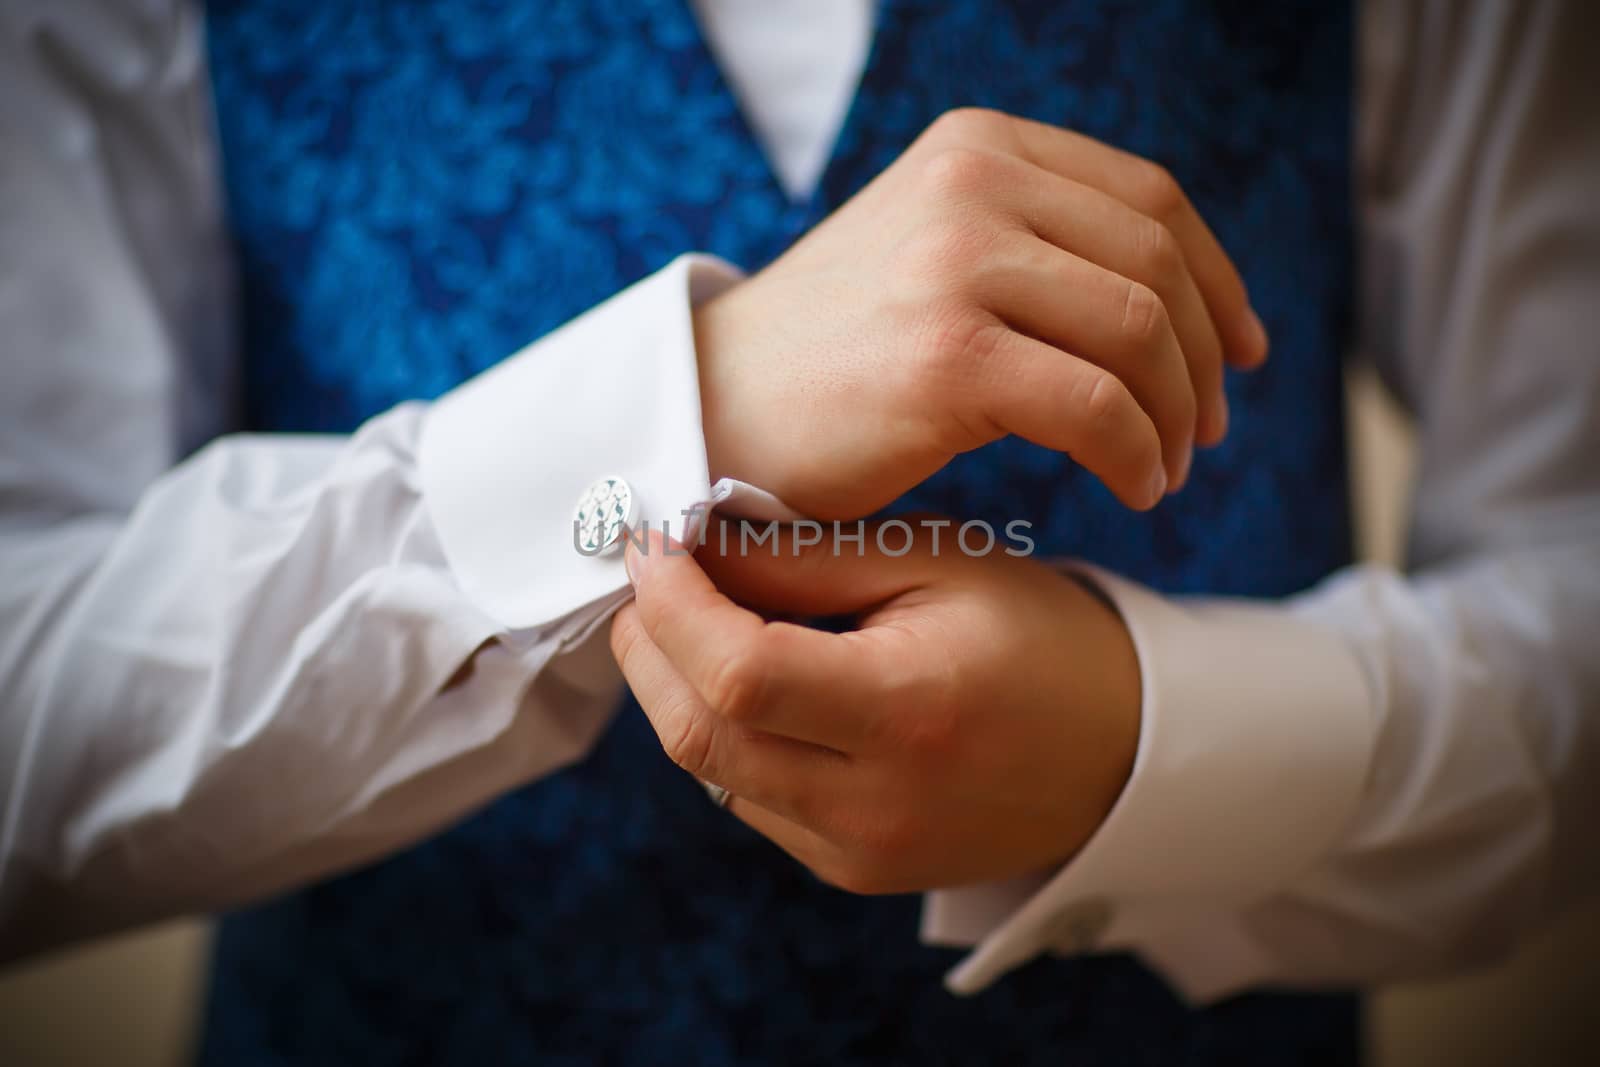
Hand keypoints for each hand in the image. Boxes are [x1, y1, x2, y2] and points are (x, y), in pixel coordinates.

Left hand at [610, 522, 1141, 893]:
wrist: (1119, 750)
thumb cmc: (1034, 634)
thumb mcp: (934, 564)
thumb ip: (804, 561)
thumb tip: (688, 546)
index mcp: (909, 712)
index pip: (740, 673)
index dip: (673, 605)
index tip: (649, 543)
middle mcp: (876, 804)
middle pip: (700, 734)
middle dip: (649, 648)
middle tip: (647, 578)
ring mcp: (859, 853)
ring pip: (710, 773)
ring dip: (677, 689)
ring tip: (690, 616)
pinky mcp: (850, 871)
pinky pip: (749, 799)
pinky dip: (725, 733)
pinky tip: (743, 679)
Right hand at [696, 107, 1267, 518]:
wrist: (711, 405)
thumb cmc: (829, 351)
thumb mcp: (930, 252)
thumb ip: (1031, 244)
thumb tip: (1173, 301)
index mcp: (976, 147)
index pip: (1149, 199)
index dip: (1219, 281)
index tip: (1243, 353)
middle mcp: (972, 184)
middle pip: (1157, 265)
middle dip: (1206, 359)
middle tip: (1210, 431)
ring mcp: (957, 264)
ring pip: (1140, 333)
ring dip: (1177, 414)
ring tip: (1169, 468)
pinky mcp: (948, 356)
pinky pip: (1097, 408)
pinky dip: (1139, 455)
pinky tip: (1138, 488)